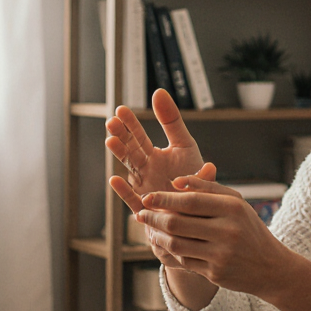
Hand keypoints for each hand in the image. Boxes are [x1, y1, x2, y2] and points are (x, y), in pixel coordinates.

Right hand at [105, 88, 205, 213]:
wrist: (199, 217)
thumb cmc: (193, 184)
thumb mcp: (187, 148)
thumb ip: (173, 122)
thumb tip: (160, 94)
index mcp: (156, 157)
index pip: (140, 138)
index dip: (131, 124)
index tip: (121, 109)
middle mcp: (147, 172)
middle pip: (132, 151)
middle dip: (122, 136)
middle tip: (112, 121)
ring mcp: (146, 189)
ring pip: (131, 170)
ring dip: (121, 156)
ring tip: (111, 140)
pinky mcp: (148, 208)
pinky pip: (134, 199)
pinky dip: (124, 191)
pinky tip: (114, 179)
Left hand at [137, 174, 290, 296]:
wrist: (270, 267)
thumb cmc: (248, 229)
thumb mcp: (236, 203)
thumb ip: (207, 187)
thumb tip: (175, 182)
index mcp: (233, 208)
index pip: (190, 200)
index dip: (163, 199)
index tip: (146, 197)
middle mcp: (228, 231)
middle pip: (177, 223)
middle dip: (153, 217)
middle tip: (141, 214)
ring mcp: (221, 254)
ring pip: (176, 244)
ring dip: (157, 236)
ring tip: (150, 229)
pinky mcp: (215, 273)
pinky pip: (183, 261)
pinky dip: (170, 252)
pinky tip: (165, 244)